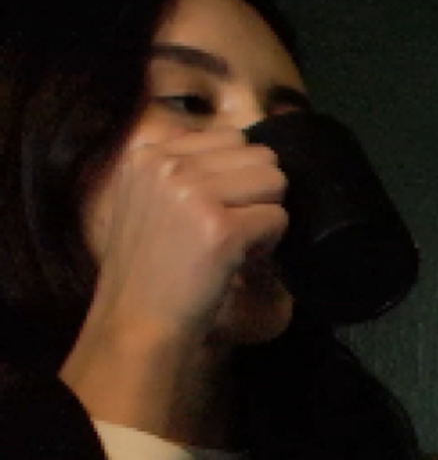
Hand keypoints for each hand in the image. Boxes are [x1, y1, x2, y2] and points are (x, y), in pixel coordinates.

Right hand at [85, 126, 288, 343]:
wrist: (138, 322)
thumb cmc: (149, 274)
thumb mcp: (147, 203)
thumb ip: (183, 176)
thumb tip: (245, 160)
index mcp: (149, 154)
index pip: (228, 137)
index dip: (239, 176)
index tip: (221, 211)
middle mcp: (169, 164)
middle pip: (257, 155)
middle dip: (259, 193)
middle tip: (239, 229)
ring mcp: (195, 194)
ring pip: (273, 181)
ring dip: (268, 214)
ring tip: (241, 244)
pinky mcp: (222, 228)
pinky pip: (278, 218)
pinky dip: (272, 243)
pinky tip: (243, 260)